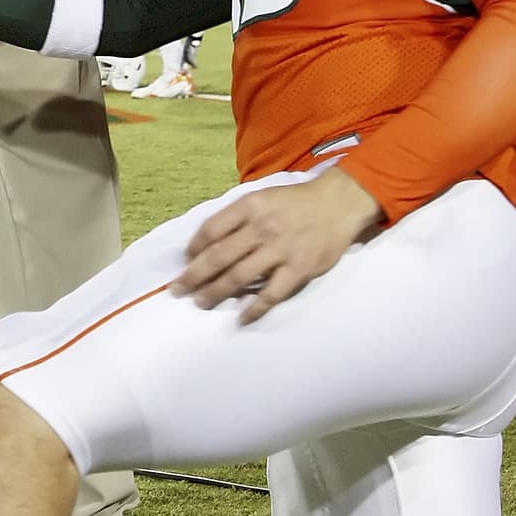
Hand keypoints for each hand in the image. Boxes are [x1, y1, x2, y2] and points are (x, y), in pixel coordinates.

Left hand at [172, 167, 382, 322]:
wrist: (338, 204)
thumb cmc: (294, 203)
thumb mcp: (262, 198)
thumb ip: (236, 217)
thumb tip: (206, 243)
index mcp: (249, 207)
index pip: (211, 229)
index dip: (193, 248)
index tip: (184, 262)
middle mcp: (261, 228)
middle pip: (218, 256)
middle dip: (193, 275)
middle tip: (178, 290)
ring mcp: (280, 250)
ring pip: (239, 277)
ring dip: (215, 292)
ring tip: (200, 302)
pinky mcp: (298, 269)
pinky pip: (270, 294)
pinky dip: (253, 308)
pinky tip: (240, 317)